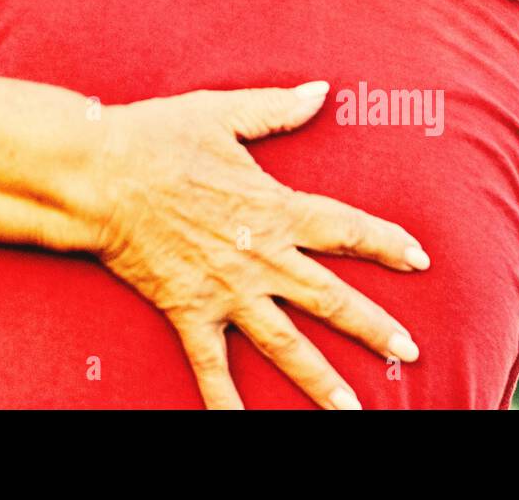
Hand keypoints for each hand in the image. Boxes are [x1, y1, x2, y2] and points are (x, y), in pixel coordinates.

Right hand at [96, 81, 428, 409]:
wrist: (98, 174)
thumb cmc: (157, 136)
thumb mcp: (222, 113)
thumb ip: (276, 107)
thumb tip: (322, 90)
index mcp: (272, 207)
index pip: (345, 228)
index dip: (386, 243)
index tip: (420, 259)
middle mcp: (259, 256)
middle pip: (329, 297)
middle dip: (373, 325)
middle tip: (411, 348)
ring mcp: (225, 289)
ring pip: (284, 343)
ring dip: (320, 378)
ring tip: (352, 410)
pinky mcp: (188, 310)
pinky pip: (211, 365)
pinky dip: (226, 401)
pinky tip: (241, 428)